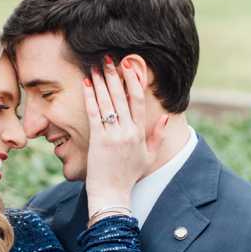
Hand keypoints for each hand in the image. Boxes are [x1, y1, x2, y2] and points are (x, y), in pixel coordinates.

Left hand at [83, 56, 169, 211]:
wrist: (113, 193)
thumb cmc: (129, 175)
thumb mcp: (149, 156)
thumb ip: (157, 135)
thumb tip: (164, 117)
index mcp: (140, 132)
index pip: (139, 101)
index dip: (134, 81)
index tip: (130, 66)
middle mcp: (128, 131)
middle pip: (122, 96)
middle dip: (114, 75)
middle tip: (109, 58)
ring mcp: (113, 135)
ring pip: (107, 102)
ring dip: (100, 82)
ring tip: (94, 66)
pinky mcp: (98, 139)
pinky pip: (94, 113)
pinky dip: (90, 97)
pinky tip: (86, 84)